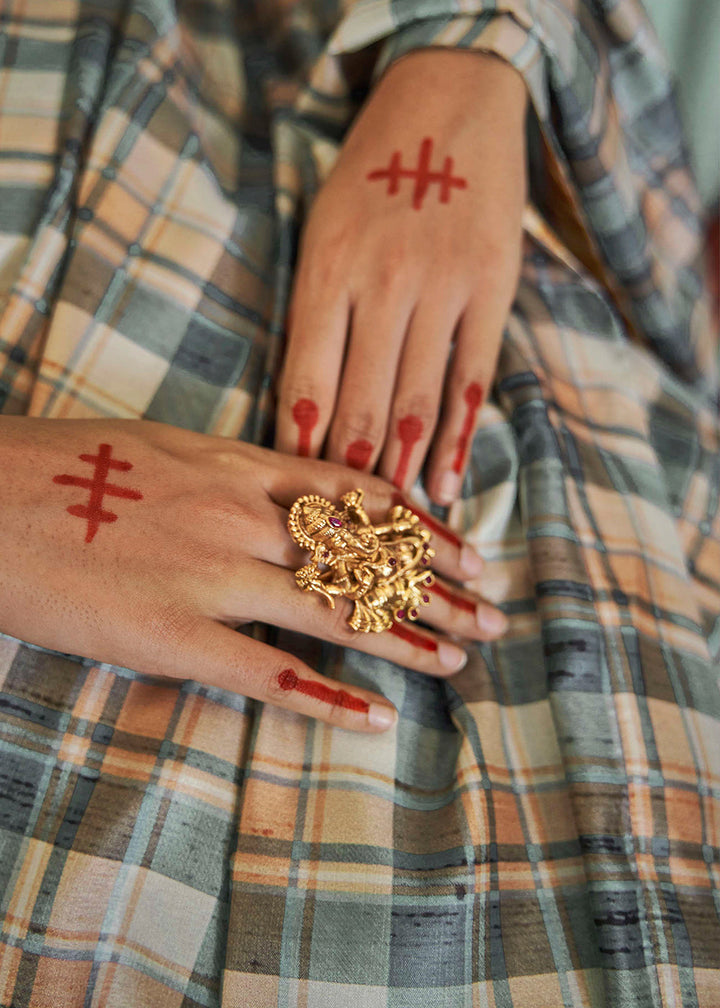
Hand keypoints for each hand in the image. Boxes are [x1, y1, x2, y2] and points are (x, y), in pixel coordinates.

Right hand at [0, 418, 507, 731]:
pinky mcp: (169, 633)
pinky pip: (264, 670)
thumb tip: (287, 496)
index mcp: (238, 466)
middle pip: (364, 556)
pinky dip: (325, 698)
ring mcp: (209, 574)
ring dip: (406, 639)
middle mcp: (240, 516)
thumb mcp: (165, 447)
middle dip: (439, 586)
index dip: (425, 526)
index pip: (359, 496)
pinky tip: (373, 719)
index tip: (472, 549)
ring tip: (460, 660)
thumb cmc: (65, 466)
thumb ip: (234, 475)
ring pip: (333, 609)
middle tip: (495, 611)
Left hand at [275, 49, 525, 503]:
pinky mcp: (490, 290)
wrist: (448, 105)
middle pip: (361, 405)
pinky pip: (472, 379)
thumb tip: (305, 411)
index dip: (300, 451)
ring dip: (403, 471)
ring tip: (393, 529)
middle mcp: (381, 284)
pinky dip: (459, 439)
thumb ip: (315, 317)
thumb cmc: (368, 180)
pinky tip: (448, 484)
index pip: (306, 384)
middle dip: (350, 478)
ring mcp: (441, 288)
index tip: (295, 501)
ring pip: (417, 401)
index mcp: (324, 273)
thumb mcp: (320, 234)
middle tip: (342, 538)